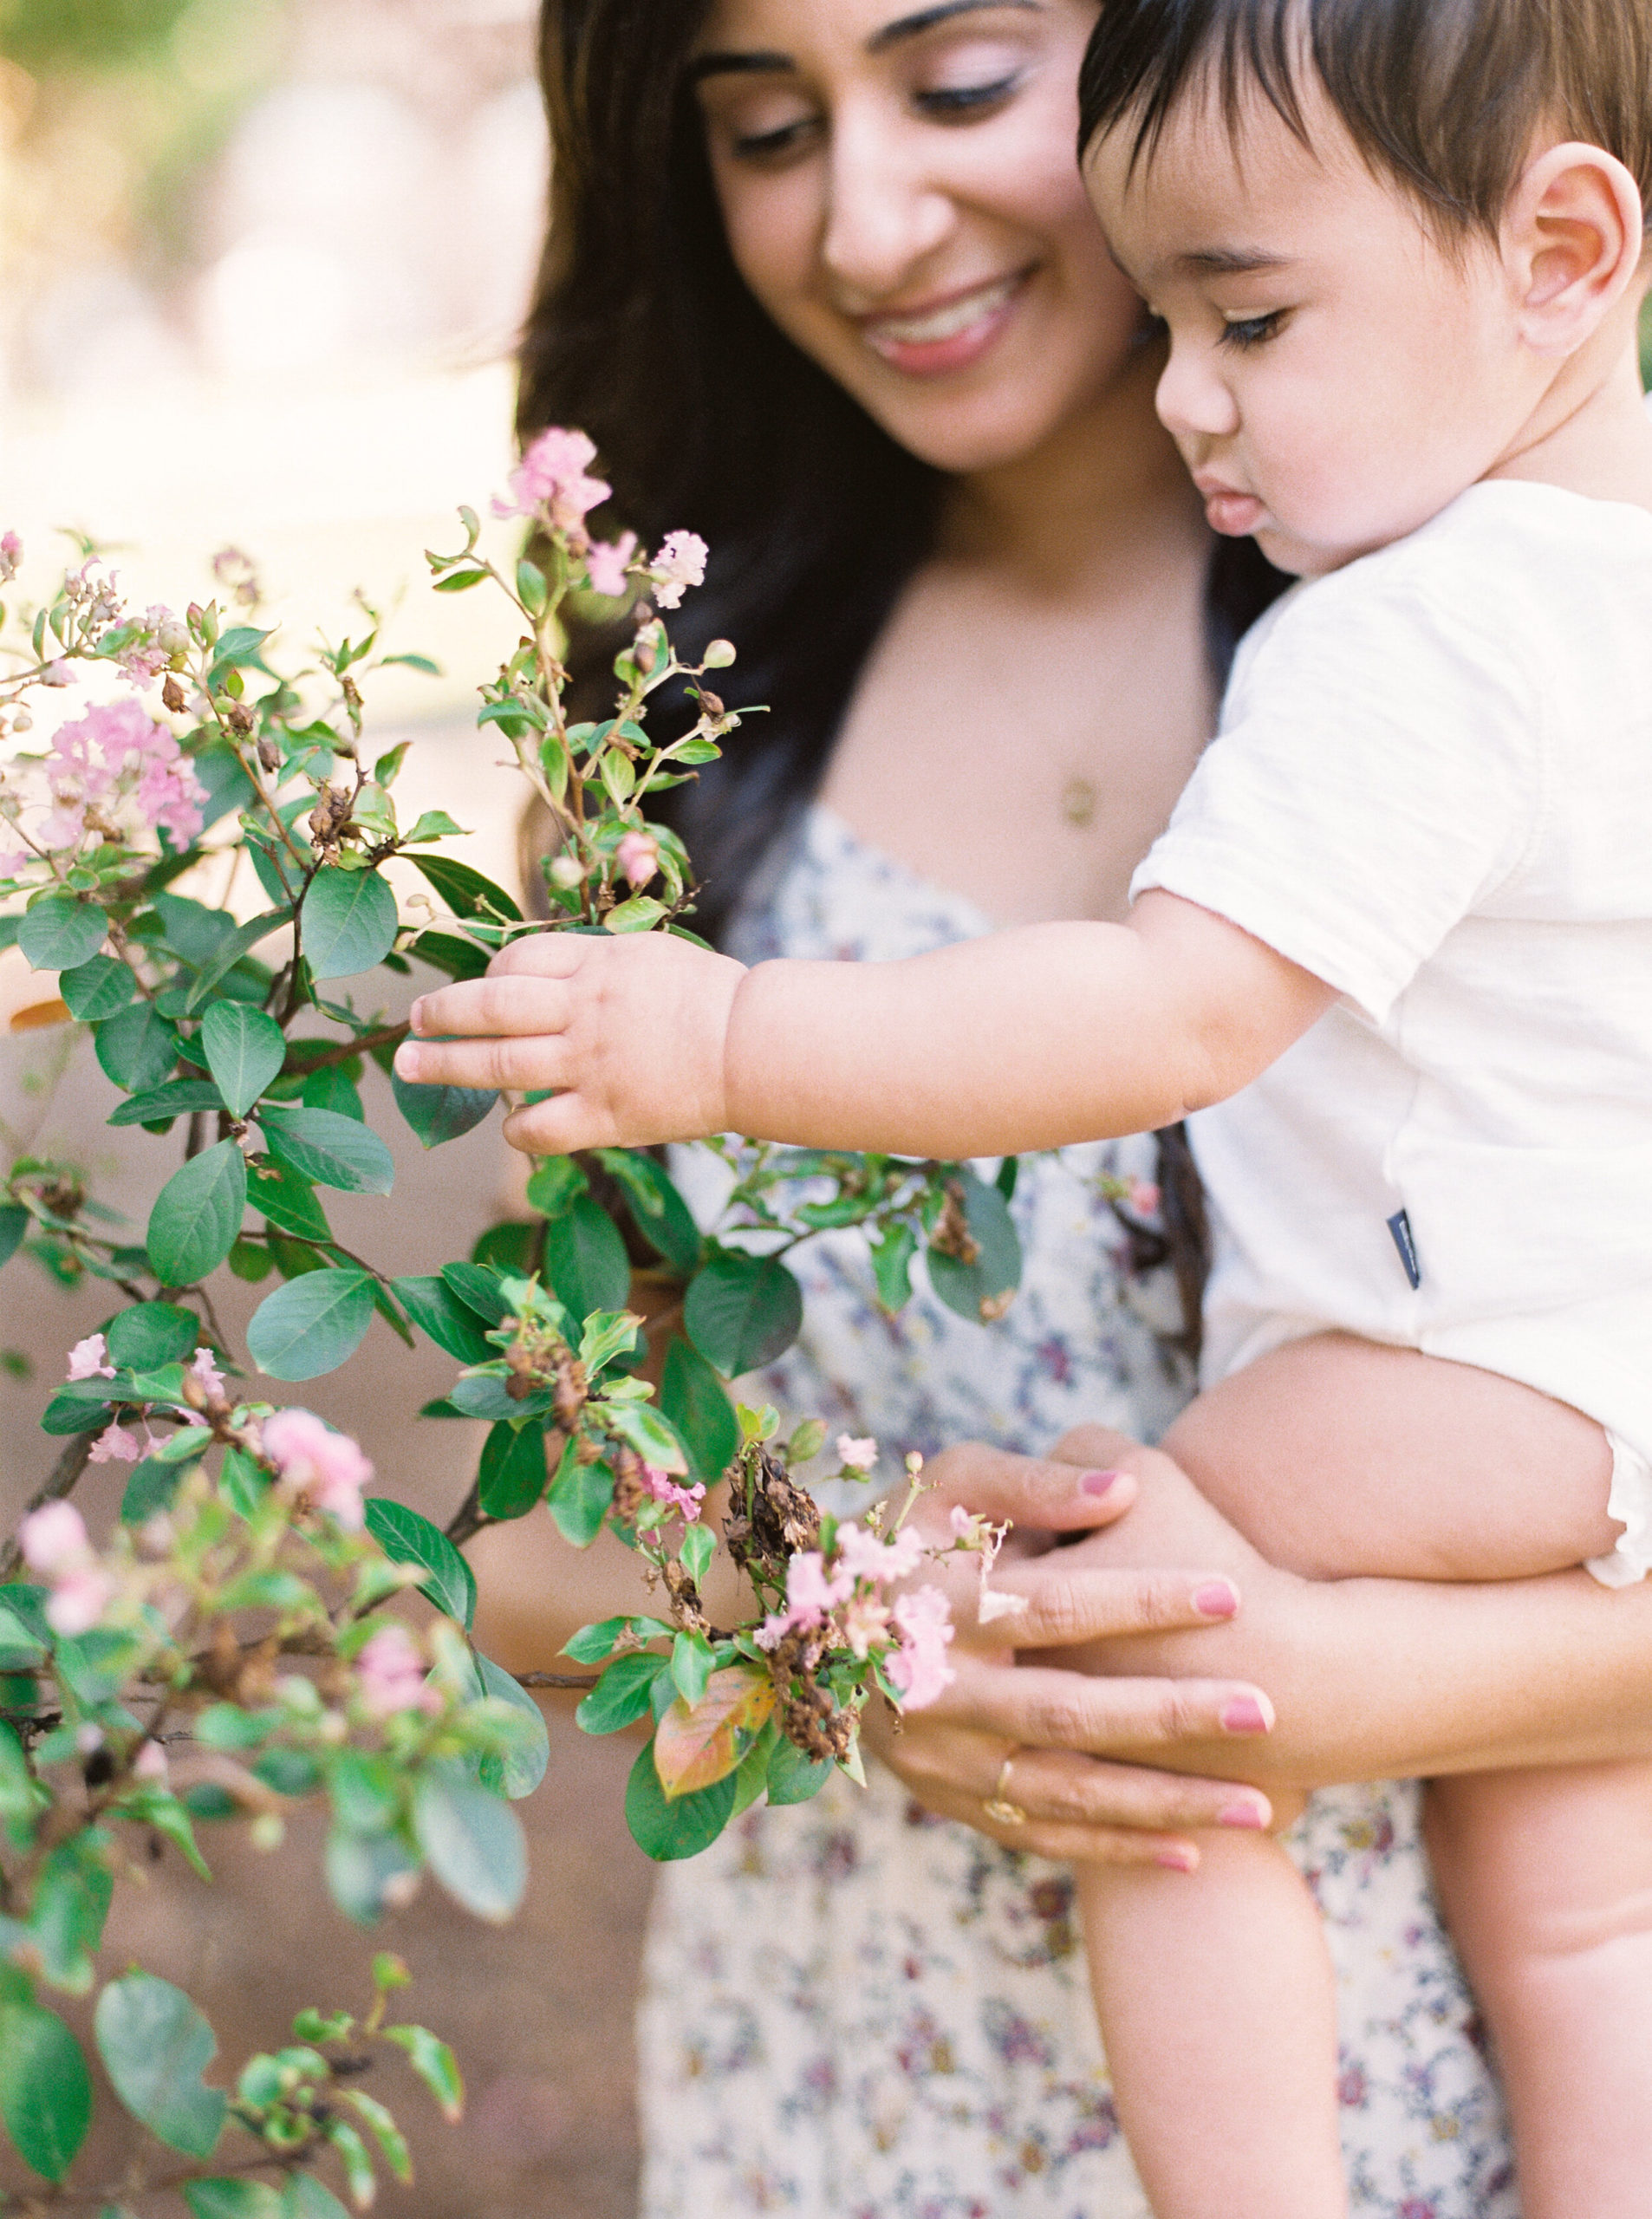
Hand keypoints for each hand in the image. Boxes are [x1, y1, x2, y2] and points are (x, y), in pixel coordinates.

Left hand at [392, 929, 746, 1152]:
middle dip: (442, 1013)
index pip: (517, 961)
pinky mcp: (609, 1114)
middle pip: (492, 1007)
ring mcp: (592, 1064)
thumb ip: (595, 962)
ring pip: (501, 1065)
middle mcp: (584, 1010)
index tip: (477, 988)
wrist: (754, 1046)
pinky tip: (510, 1124)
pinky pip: (542, 1126)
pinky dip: (516, 1127)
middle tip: (411, 1021)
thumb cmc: (710, 997)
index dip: (486, 974)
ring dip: (446, 1065)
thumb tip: (543, 972)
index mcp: (597, 964)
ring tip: (410, 1066)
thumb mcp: (648, 954)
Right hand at [861, 1441, 1277, 1867]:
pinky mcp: (952, 1802)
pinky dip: (1116, 1849)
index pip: (1048, 1606)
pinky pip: (1042, 1836)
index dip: (1138, 1599)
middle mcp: (931, 1694)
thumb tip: (1123, 1488)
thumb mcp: (951, 1485)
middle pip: (1064, 1711)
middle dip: (1170, 1714)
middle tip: (1264, 1709)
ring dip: (1162, 1803)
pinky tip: (1195, 1851)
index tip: (1231, 1592)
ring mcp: (940, 1761)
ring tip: (1261, 1805)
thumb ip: (1031, 1482)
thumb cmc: (913, 1533)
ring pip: (1062, 1793)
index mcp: (932, 1606)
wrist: (822, 1623)